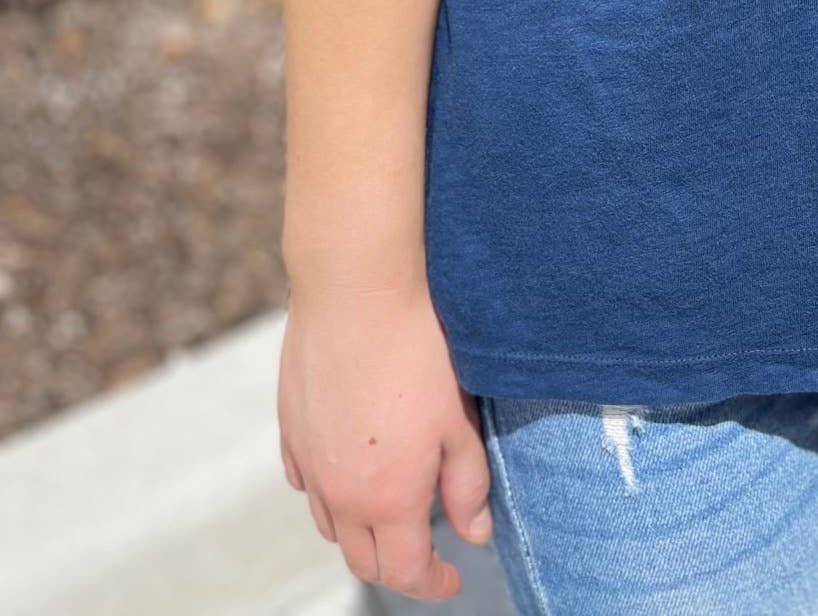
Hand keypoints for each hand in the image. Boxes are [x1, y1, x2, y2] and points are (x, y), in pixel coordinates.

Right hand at [278, 276, 492, 600]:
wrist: (355, 289)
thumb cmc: (416, 349)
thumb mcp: (457, 422)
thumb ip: (467, 485)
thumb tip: (473, 533)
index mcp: (387, 498)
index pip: (406, 572)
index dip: (434, 583)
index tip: (452, 575)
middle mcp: (338, 492)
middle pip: (362, 559)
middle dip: (395, 566)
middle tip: (425, 551)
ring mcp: (307, 461)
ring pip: (328, 523)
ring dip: (359, 530)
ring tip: (388, 510)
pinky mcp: (289, 427)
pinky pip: (303, 481)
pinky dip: (326, 491)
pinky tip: (345, 470)